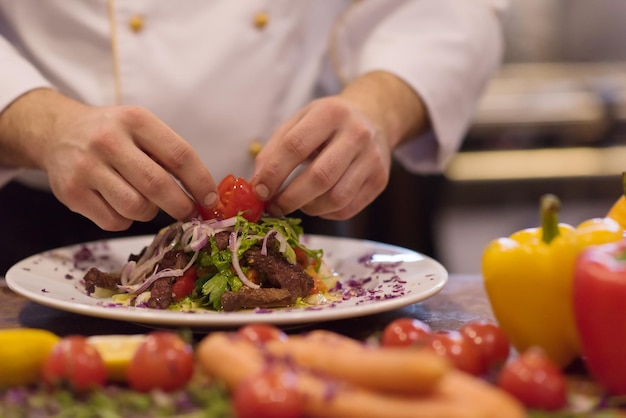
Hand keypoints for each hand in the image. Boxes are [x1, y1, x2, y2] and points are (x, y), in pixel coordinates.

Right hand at [0, 89, 217, 230]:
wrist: (57, 133)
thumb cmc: (112, 135)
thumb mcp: (140, 128)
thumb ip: (169, 155)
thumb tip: (204, 195)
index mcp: (135, 120)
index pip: (179, 155)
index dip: (201, 182)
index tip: (211, 199)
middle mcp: (108, 140)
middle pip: (157, 185)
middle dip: (181, 206)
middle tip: (188, 212)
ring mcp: (86, 167)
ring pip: (136, 208)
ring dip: (150, 213)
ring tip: (146, 202)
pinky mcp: (71, 193)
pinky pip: (114, 221)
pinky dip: (126, 220)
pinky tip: (120, 204)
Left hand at [251, 71, 427, 219]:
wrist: (373, 118)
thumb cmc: (328, 123)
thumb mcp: (300, 121)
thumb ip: (275, 149)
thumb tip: (259, 184)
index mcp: (330, 113)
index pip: (296, 146)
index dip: (274, 173)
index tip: (259, 190)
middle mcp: (356, 134)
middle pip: (320, 176)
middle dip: (291, 198)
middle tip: (275, 207)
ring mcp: (372, 159)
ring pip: (336, 198)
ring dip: (309, 208)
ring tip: (297, 203)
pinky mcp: (379, 181)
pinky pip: (347, 209)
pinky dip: (325, 212)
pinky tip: (317, 203)